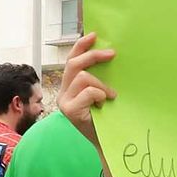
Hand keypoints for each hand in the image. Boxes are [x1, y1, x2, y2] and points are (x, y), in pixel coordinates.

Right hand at [57, 33, 116, 147]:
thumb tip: (110, 54)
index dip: (80, 45)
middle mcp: (63, 93)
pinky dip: (100, 94)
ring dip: (101, 84)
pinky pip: (88, 91)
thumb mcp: (103, 94)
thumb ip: (100, 78)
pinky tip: (104, 104)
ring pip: (83, 77)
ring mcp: (64, 101)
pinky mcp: (69, 110)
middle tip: (113, 54)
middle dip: (93, 55)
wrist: (108, 142)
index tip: (94, 35)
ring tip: (110, 96)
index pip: (71, 60)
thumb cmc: (108, 118)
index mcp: (70, 87)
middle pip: (74, 64)